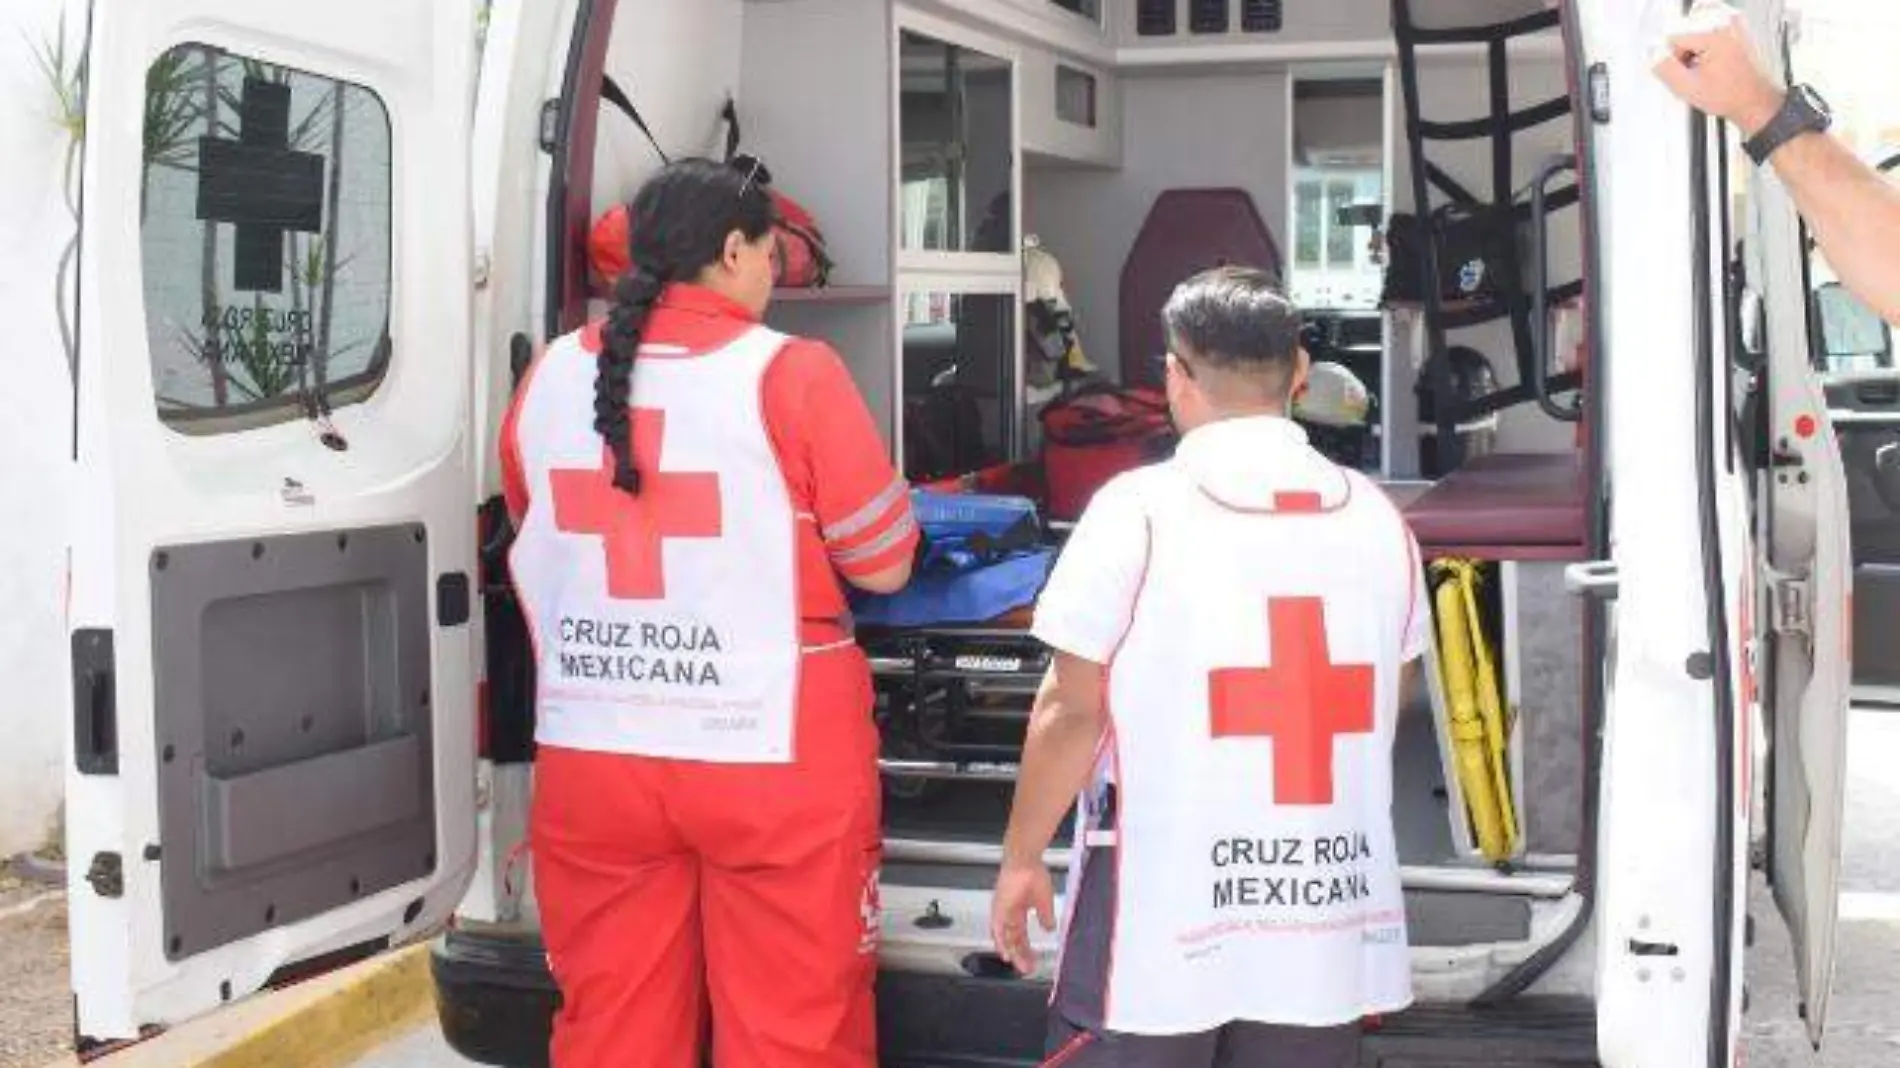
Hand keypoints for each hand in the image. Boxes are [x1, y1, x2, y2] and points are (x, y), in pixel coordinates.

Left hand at [990, 858, 1057, 976]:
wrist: (1025, 860)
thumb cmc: (1033, 873)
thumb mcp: (1044, 901)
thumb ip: (1045, 917)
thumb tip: (1049, 929)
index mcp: (1018, 910)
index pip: (1021, 935)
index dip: (1026, 949)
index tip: (1032, 960)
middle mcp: (1008, 913)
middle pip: (1013, 939)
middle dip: (1020, 955)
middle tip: (1027, 968)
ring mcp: (1003, 911)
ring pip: (1005, 937)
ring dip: (1012, 952)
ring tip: (1018, 965)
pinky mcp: (998, 908)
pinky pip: (997, 929)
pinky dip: (1001, 942)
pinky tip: (1005, 953)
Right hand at [1652, 0, 1784, 136]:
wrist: (1753, 104)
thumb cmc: (1730, 96)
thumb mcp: (1686, 86)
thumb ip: (1664, 69)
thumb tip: (1655, 59)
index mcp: (1713, 38)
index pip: (1675, 40)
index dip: (1672, 61)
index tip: (1679, 74)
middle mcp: (1725, 32)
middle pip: (1686, 40)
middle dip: (1684, 61)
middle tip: (1693, 79)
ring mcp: (1733, 36)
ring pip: (1697, 44)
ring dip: (1694, 61)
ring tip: (1705, 79)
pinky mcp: (1736, 44)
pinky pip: (1709, 47)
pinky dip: (1706, 61)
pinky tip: (1712, 76)